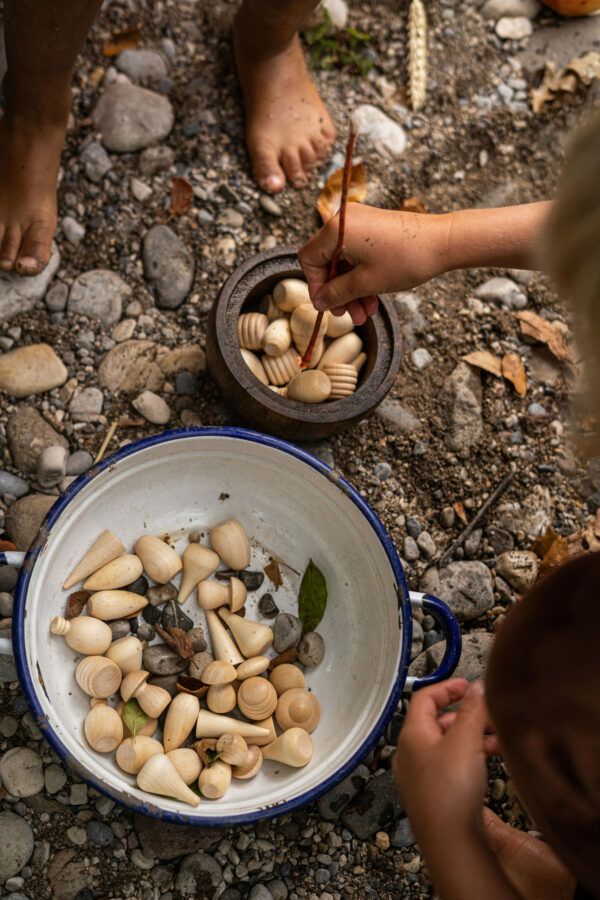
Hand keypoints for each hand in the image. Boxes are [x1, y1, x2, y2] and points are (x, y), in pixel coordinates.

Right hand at [297, 203, 450, 322]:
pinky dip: (362, 276)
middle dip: (337, 291)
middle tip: (347, 314)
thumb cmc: (405, 258)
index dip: (315, 285)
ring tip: (365, 312)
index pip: (309, 259)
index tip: (327, 305)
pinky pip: (358, 255)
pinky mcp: (373, 227)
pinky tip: (373, 299)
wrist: (442, 242)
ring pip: (344, 262)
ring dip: (352, 289)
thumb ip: (336, 293)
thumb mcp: (366, 283)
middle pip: (327, 261)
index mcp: (336, 229)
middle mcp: (344, 221)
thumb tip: (320, 301)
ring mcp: (359, 223)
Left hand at [393, 680, 493, 837]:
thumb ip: (472, 710)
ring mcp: (420, 776)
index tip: (465, 685)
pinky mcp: (434, 795)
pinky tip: (489, 760)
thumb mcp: (465, 740)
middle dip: (465, 714)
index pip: (423, 697)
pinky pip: (451, 766)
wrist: (450, 841)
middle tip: (487, 712)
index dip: (446, 687)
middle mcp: (411, 754)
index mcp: (411, 735)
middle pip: (437, 722)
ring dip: (471, 736)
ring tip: (496, 738)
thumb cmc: (448, 794)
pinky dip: (469, 757)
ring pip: (447, 745)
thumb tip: (476, 688)